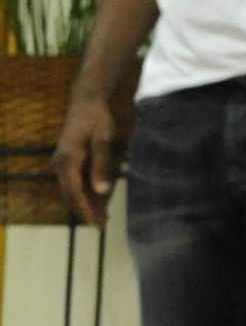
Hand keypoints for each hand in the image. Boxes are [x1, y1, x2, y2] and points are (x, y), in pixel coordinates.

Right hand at [51, 89, 119, 228]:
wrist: (86, 101)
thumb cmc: (97, 119)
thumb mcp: (103, 140)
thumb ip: (102, 166)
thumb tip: (102, 191)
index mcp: (68, 161)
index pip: (75, 193)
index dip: (86, 210)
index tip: (97, 224)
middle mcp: (61, 164)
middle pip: (71, 195)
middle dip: (86, 210)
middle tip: (102, 224)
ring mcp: (62, 162)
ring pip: (72, 189)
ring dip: (86, 202)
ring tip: (102, 216)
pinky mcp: (67, 159)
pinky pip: (75, 180)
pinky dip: (85, 190)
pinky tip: (99, 197)